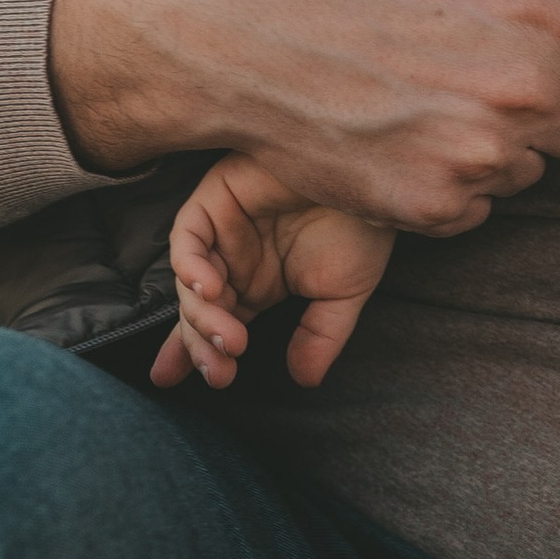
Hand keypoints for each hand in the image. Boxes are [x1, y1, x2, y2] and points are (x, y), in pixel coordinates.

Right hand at [49, 0, 559, 230]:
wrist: (225, 29)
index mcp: (540, 4)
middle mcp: (520, 88)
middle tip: (497, 60)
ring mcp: (475, 155)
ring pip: (535, 166)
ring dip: (508, 141)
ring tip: (439, 88)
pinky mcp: (429, 205)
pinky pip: (480, 204)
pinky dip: (456, 179)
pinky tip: (407, 129)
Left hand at [151, 156, 394, 391]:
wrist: (371, 175)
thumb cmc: (363, 225)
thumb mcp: (344, 292)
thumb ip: (320, 337)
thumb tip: (304, 381)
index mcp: (259, 284)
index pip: (219, 325)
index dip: (200, 356)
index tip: (207, 383)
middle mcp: (235, 260)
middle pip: (198, 310)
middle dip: (202, 346)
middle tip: (221, 373)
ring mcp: (223, 231)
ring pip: (190, 281)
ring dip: (203, 314)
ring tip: (231, 338)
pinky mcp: (216, 200)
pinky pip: (188, 237)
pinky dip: (191, 265)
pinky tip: (212, 287)